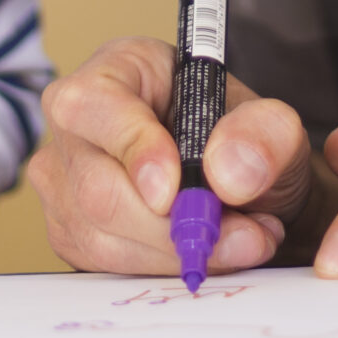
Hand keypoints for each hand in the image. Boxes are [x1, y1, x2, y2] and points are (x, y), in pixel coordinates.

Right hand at [30, 36, 311, 274]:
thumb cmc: (242, 140)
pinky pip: (107, 267)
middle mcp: (76, 124)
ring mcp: (63, 181)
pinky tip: (205, 250)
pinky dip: (164, 269)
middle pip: (96, 189)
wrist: (243, 185)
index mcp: (118, 69)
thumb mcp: (274, 126)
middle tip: (245, 235)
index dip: (132, 149)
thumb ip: (264, 135)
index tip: (172, 192)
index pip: (93, 104)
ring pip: (102, 239)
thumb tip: (226, 173)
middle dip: (172, 227)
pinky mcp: (71, 231)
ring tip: (242, 239)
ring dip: (178, 252)